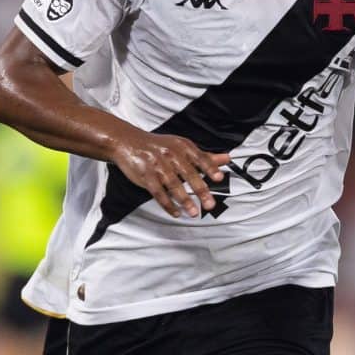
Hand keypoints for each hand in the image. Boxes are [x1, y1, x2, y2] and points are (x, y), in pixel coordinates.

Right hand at [109, 131, 229, 217]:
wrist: (127, 142)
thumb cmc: (159, 146)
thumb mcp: (182, 147)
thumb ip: (205, 156)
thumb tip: (227, 159)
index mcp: (182, 147)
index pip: (199, 158)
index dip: (210, 168)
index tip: (219, 178)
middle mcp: (171, 154)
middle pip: (188, 174)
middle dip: (200, 190)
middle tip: (210, 204)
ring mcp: (157, 165)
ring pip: (173, 185)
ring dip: (184, 200)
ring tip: (193, 212)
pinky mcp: (145, 176)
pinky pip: (158, 193)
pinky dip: (167, 204)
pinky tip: (176, 213)